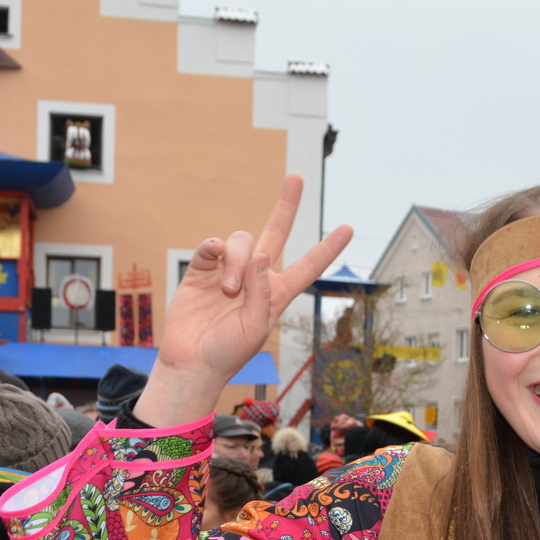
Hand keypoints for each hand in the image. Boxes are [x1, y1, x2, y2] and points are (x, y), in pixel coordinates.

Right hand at [136, 174, 352, 425]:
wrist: (191, 361)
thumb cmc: (228, 352)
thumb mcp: (255, 328)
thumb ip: (261, 292)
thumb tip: (260, 255)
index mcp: (277, 294)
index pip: (308, 266)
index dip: (328, 249)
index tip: (348, 228)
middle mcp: (255, 277)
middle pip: (275, 232)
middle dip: (286, 205)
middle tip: (297, 178)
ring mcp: (228, 270)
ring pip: (242, 241)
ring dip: (237, 262)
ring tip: (228, 292)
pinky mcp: (202, 269)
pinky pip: (213, 245)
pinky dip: (216, 249)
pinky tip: (215, 260)